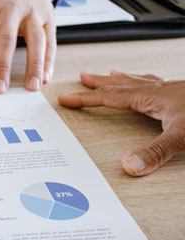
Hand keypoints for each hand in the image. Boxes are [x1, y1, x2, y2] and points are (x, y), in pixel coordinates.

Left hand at [0, 0, 55, 93]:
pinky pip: (51, 41)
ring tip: (31, 87)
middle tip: (0, 89)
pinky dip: (49, 60)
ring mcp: (33, 14)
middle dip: (3, 67)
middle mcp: (12, 9)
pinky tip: (45, 77)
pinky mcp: (48, 18)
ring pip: (36, 41)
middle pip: (7, 40)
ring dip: (34, 65)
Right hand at [58, 70, 184, 175]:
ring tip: (112, 74)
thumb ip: (154, 152)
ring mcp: (172, 89)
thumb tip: (128, 165)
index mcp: (151, 97)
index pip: (109, 96)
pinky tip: (151, 85)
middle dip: (98, 82)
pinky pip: (155, 84)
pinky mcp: (182, 94)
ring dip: (120, 80)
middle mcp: (159, 90)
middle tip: (83, 76)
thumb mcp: (181, 137)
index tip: (66, 99)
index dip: (85, 98)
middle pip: (120, 84)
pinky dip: (144, 83)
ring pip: (138, 81)